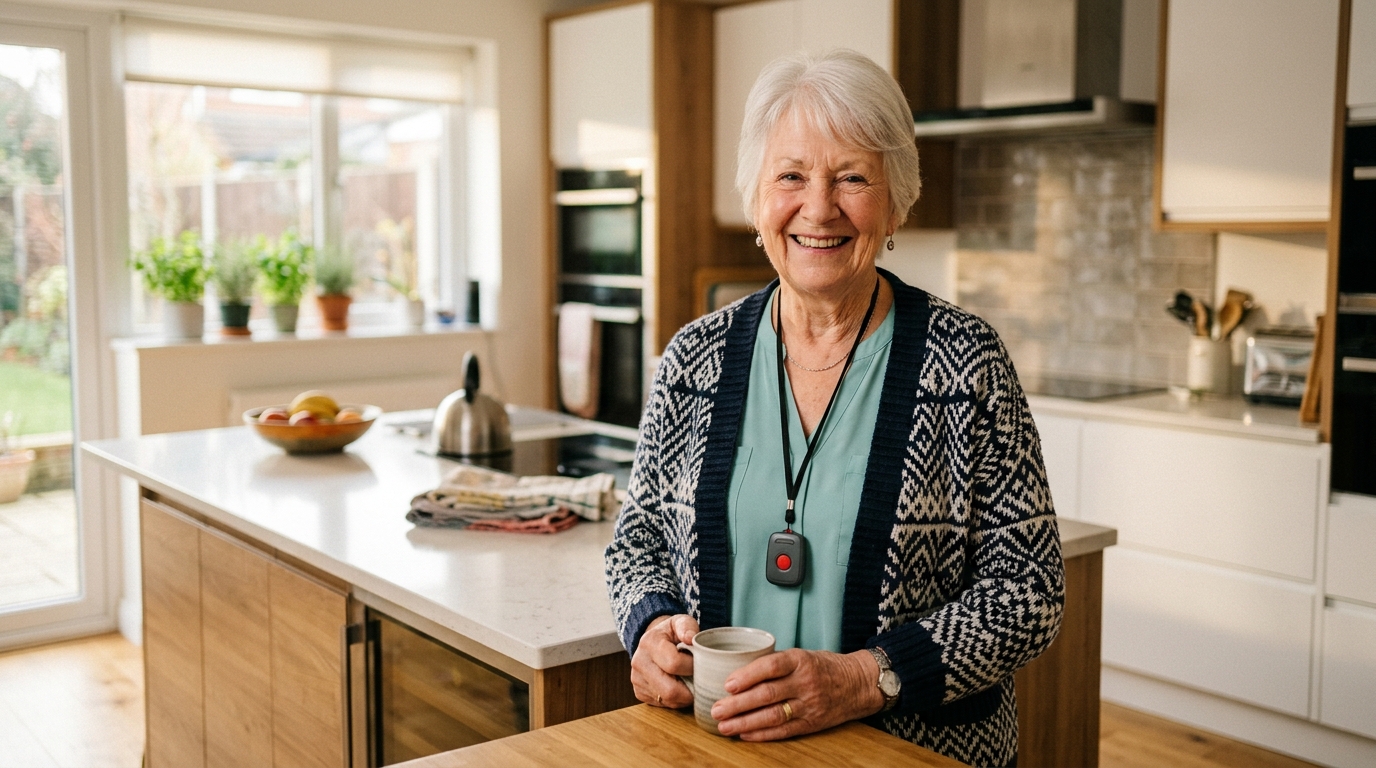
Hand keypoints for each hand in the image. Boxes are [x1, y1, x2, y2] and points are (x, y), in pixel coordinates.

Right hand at [630, 614, 698, 707]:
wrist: (652, 641)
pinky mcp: (639, 692)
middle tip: (700, 680)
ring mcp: (637, 679)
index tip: (699, 662)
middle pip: (670, 690)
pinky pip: (663, 704)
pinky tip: (679, 685)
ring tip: (690, 682)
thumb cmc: (671, 633)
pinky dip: (675, 699)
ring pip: (668, 700)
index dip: (692, 666)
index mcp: (649, 642)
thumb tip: (690, 638)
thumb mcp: (680, 622)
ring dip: (684, 696)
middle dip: (690, 689)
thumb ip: (687, 626)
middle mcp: (639, 662)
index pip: (674, 664)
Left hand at [709, 648, 884, 740]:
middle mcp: (805, 683)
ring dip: (745, 723)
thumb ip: (776, 662)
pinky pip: (784, 730)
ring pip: (773, 716)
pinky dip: (762, 734)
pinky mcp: (811, 723)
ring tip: (724, 726)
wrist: (858, 684)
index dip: (748, 675)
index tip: (727, 684)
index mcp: (801, 660)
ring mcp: (809, 705)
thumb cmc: (824, 666)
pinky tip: (744, 734)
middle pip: (767, 694)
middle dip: (738, 704)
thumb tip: (738, 670)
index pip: (771, 666)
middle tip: (716, 709)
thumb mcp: (803, 655)